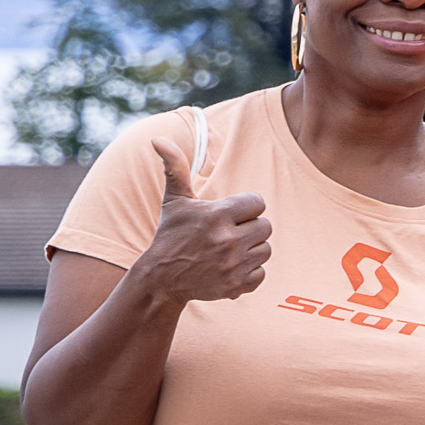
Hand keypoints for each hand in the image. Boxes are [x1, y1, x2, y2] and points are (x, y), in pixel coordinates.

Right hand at [136, 138, 273, 311]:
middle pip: (266, 226)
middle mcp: (228, 239)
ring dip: (251, 249)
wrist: (162, 279)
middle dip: (249, 228)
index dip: (245, 208)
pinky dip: (249, 272)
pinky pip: (262, 273)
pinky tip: (229, 268)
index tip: (229, 215)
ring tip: (227, 251)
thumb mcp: (174, 201)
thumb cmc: (170, 234)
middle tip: (228, 234)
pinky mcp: (238, 285)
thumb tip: (159, 139)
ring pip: (266, 249)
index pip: (258, 202)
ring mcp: (234, 264)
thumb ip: (175, 168)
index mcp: (217, 214)